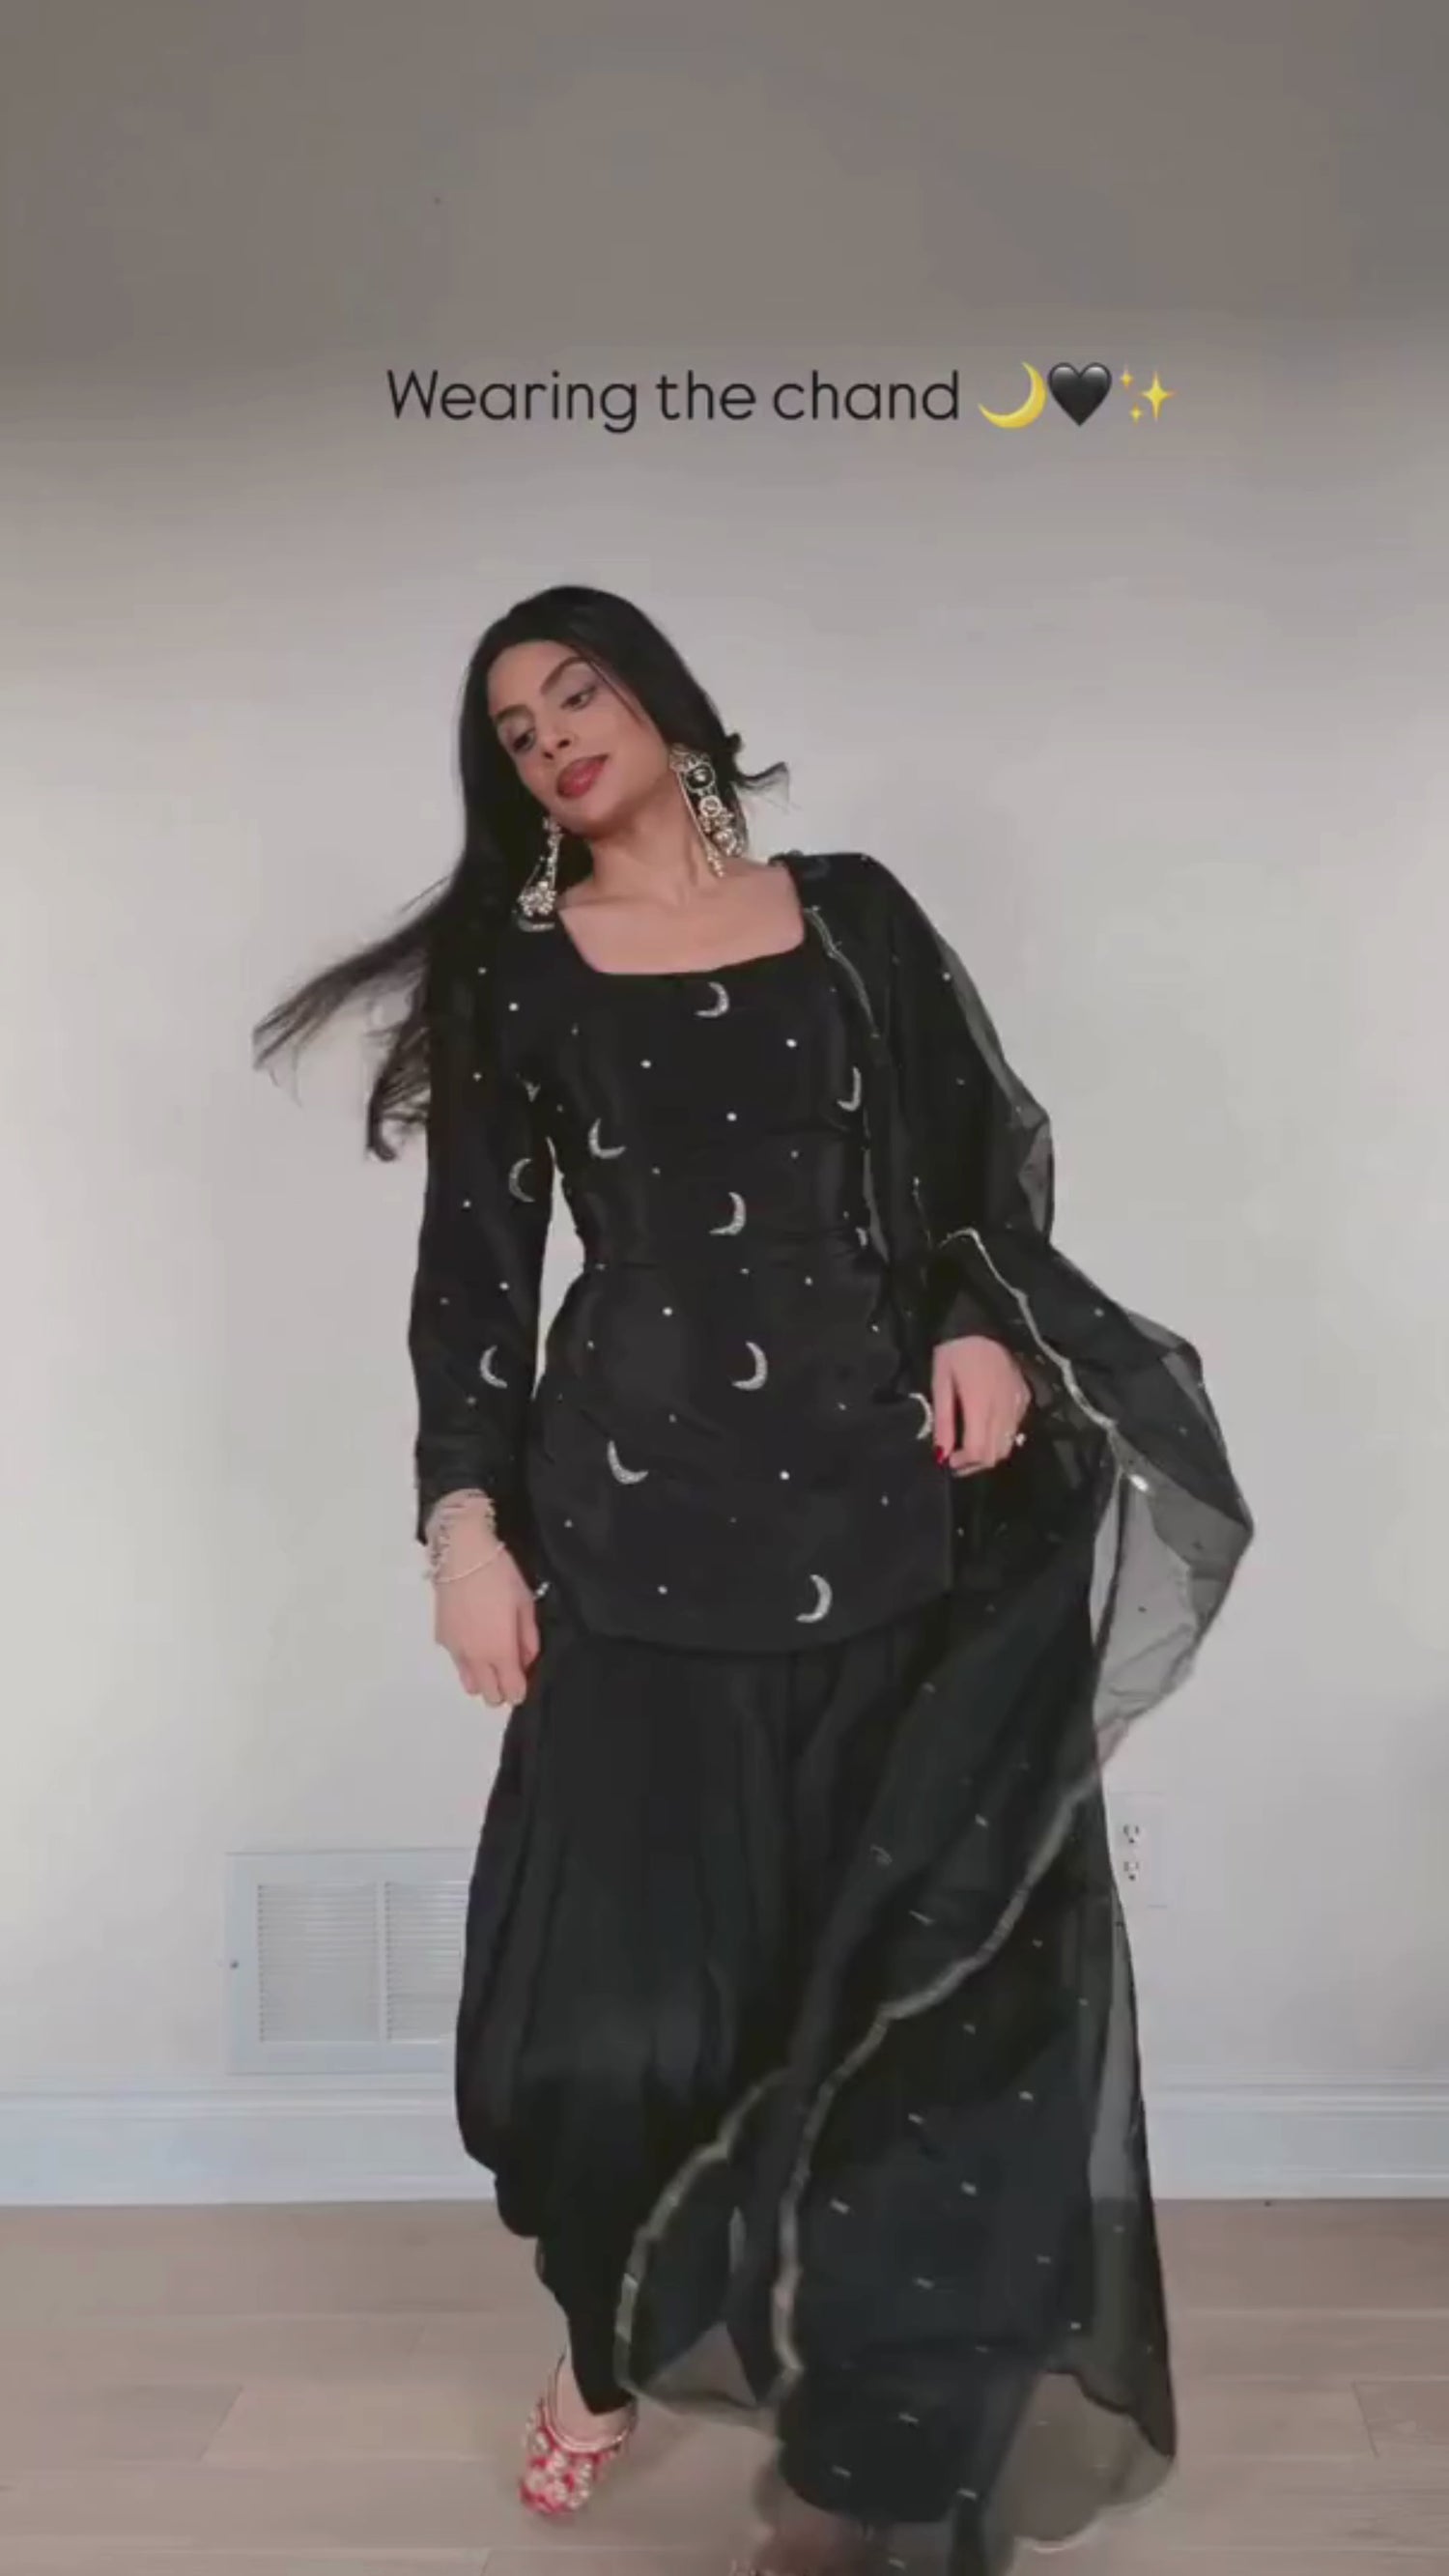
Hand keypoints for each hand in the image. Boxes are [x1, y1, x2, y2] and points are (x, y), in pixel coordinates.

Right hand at [430, 1511, 541, 1706]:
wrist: (461, 1554)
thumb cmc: (499, 1575)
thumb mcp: (525, 1603)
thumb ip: (528, 1637)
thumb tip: (527, 1660)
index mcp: (500, 1651)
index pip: (511, 1692)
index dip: (521, 1692)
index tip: (525, 1681)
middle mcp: (475, 1658)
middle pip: (489, 1696)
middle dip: (501, 1691)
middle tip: (510, 1669)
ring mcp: (455, 1650)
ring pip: (469, 1684)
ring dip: (482, 1679)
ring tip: (491, 1656)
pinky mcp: (441, 1638)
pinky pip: (457, 1662)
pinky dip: (467, 1661)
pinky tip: (474, 1637)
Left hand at [931, 1334, 1030, 1475]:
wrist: (983, 1323)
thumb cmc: (955, 1351)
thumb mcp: (940, 1382)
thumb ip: (944, 1421)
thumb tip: (941, 1455)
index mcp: (981, 1404)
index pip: (978, 1450)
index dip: (963, 1463)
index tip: (948, 1462)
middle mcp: (1005, 1408)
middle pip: (995, 1454)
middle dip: (974, 1464)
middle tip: (957, 1460)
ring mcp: (1019, 1404)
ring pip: (1008, 1445)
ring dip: (988, 1454)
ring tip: (969, 1448)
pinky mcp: (1025, 1398)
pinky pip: (1015, 1430)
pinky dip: (1000, 1438)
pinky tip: (985, 1429)